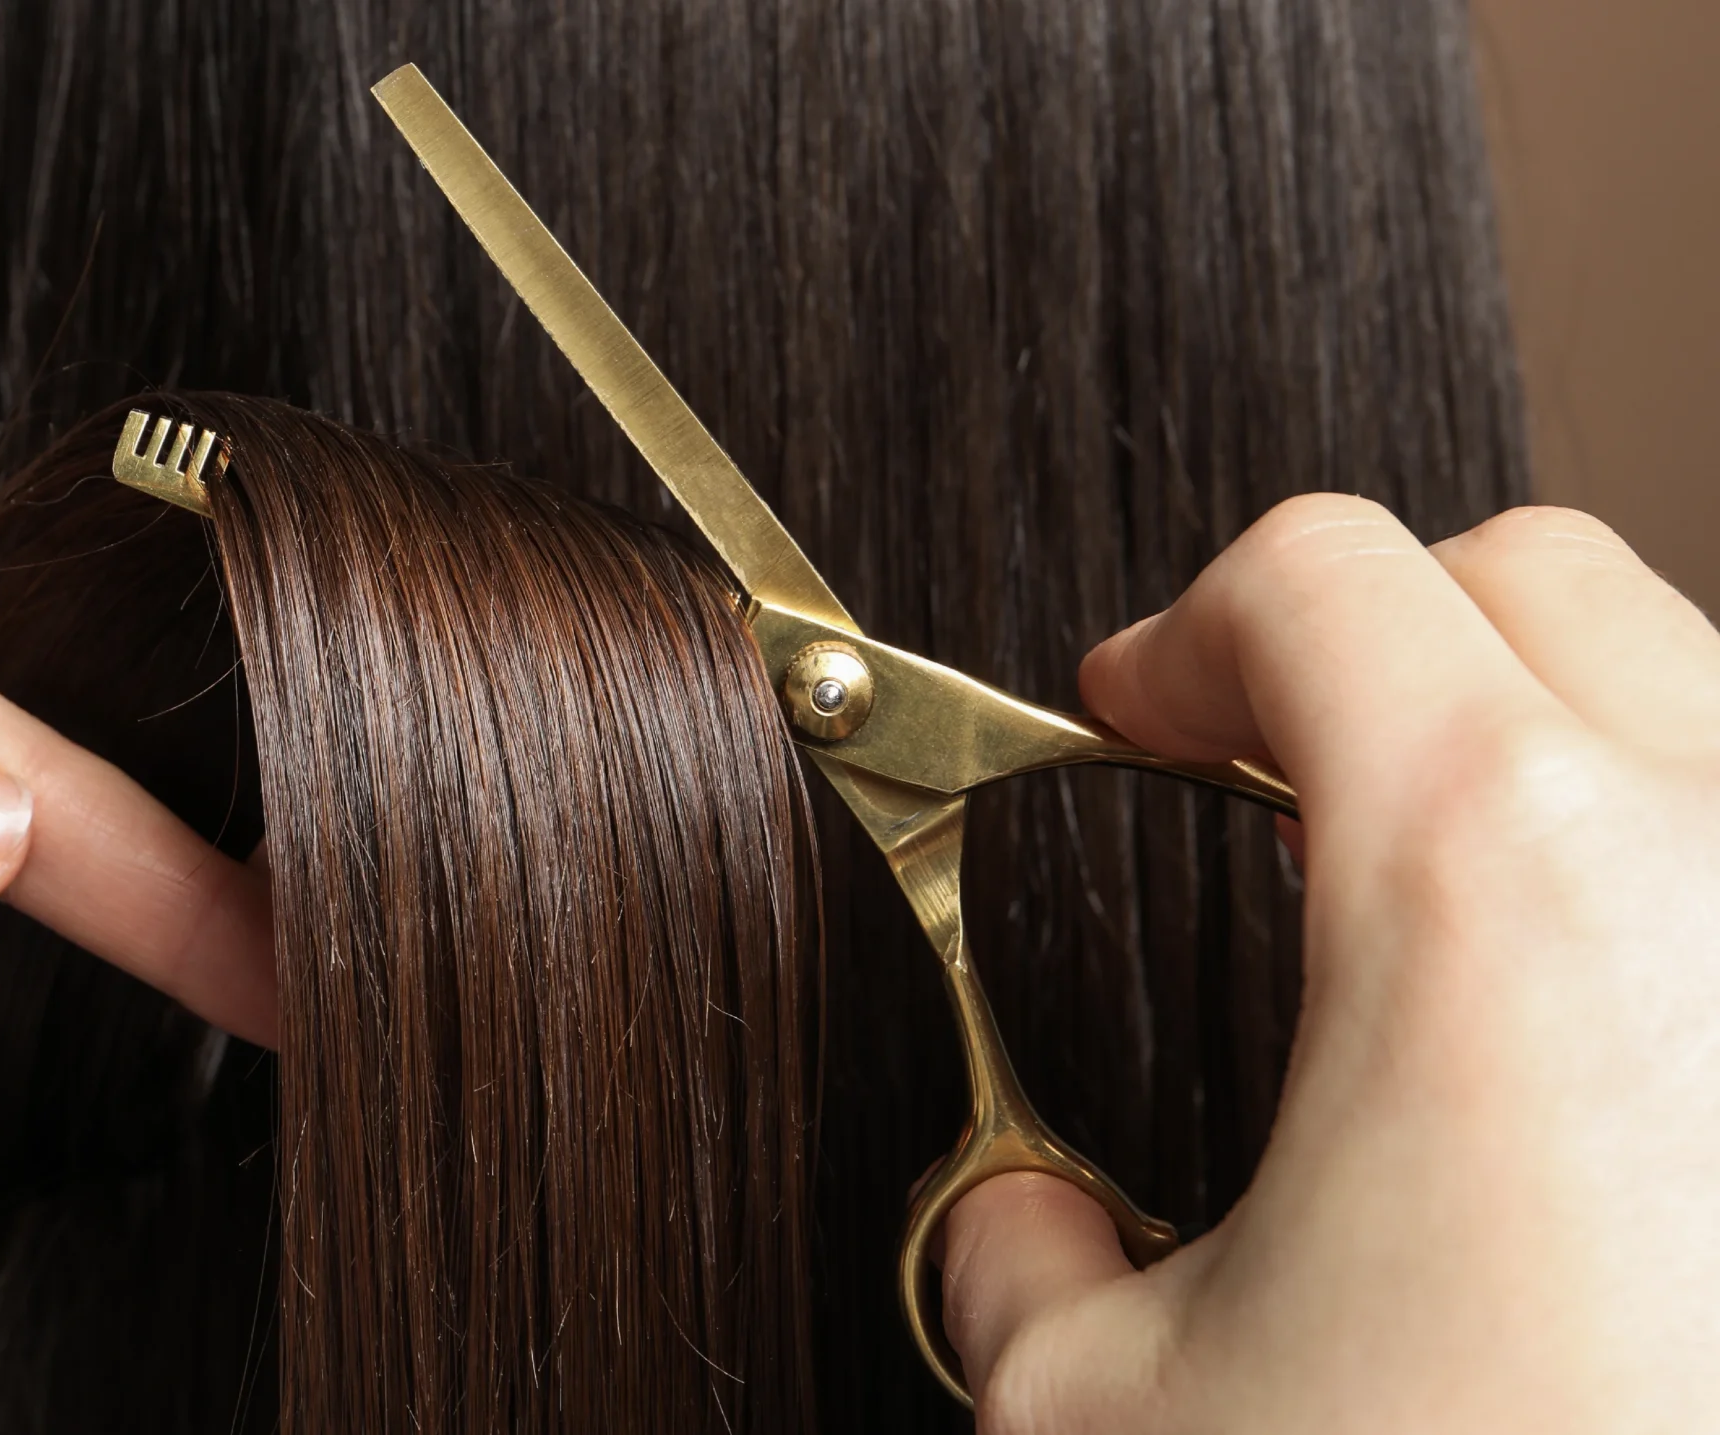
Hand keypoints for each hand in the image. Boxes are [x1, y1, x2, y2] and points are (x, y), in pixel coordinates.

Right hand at [938, 500, 1719, 1430]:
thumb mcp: (1113, 1418)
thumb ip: (1018, 1268)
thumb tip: (1021, 1235)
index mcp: (1488, 885)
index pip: (1320, 582)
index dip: (1179, 633)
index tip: (1129, 715)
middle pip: (1531, 585)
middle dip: (1369, 642)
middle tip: (1259, 775)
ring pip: (1697, 709)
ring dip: (1547, 753)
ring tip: (1436, 917)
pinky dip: (1672, 897)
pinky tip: (1599, 1057)